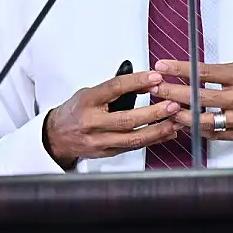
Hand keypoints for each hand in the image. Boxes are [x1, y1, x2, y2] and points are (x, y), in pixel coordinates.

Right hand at [44, 70, 181, 168]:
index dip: (137, 82)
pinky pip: (134, 148)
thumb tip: (145, 80)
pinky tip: (167, 133)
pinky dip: (153, 140)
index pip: (114, 88)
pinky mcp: (106, 154)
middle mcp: (92, 122)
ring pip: (133, 138)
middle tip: (172, 104)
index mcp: (87, 101)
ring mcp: (99, 141)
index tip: (155, 78)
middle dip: (153, 112)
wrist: (56, 136)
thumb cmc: (76, 111)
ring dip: (158, 130)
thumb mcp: (90, 92)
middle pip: (127, 119)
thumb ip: (115, 88)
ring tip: (175, 121)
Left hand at [150, 60, 232, 141]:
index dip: (179, 68)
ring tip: (165, 109)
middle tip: (155, 88)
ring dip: (181, 114)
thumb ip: (221, 73)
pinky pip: (214, 134)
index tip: (162, 65)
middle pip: (199, 96)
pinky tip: (184, 124)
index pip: (203, 71)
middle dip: (172, 91)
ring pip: (203, 119)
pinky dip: (196, 129)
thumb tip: (192, 72)